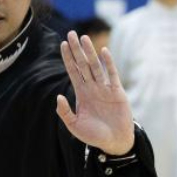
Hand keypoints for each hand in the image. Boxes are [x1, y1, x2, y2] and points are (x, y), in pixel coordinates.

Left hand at [57, 31, 135, 155]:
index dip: (68, 58)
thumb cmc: (94, 135)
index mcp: (81, 94)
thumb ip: (65, 112)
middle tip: (71, 33)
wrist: (114, 142)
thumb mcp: (74, 125)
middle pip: (83, 64)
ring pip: (95, 66)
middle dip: (76, 49)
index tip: (62, 44)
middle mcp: (92, 88)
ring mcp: (105, 89)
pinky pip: (112, 75)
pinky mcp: (117, 92)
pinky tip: (103, 52)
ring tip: (84, 38)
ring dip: (89, 52)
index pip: (73, 71)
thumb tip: (59, 96)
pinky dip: (108, 63)